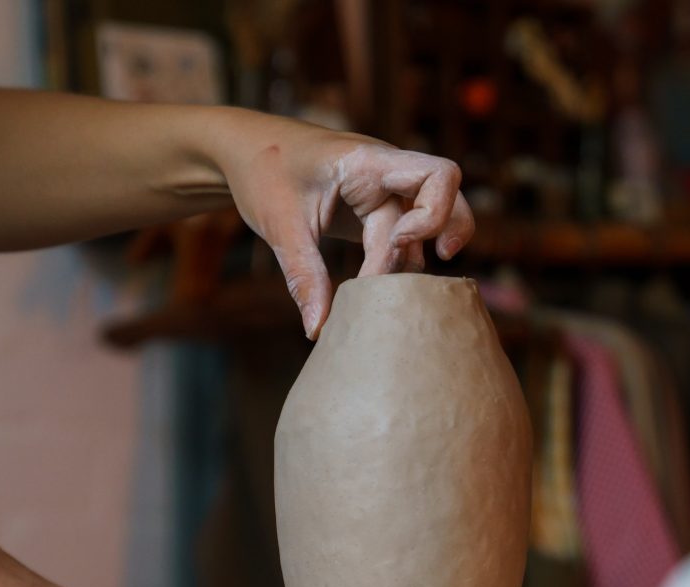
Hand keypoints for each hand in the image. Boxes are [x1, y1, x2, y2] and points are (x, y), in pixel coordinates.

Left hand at [216, 115, 474, 338]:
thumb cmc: (262, 173)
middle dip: (445, 234)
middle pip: (446, 198)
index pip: (437, 176)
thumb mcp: (280, 225)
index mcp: (369, 162)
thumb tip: (319, 330)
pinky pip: (400, 240)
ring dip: (412, 261)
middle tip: (427, 270)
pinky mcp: (370, 214)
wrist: (244, 152)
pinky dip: (395, 266)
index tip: (396, 245)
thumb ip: (304, 276)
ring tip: (384, 296)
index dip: (433, 215)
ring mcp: (380, 194)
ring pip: (423, 227)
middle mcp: (385, 175)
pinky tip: (374, 295)